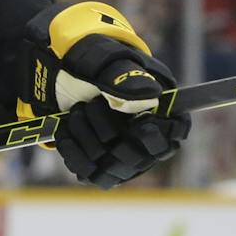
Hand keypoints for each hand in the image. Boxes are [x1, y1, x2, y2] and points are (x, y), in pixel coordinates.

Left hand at [20, 1, 190, 187]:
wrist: (59, 71)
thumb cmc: (90, 62)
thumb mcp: (104, 60)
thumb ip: (124, 76)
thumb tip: (149, 95)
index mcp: (158, 105)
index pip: (176, 131)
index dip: (162, 135)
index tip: (141, 125)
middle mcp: (145, 136)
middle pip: (141, 157)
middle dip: (109, 131)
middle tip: (91, 105)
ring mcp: (123, 155)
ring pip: (114, 169)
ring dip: (88, 140)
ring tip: (75, 113)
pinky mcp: (99, 165)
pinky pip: (92, 175)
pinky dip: (74, 155)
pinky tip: (65, 133)